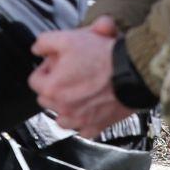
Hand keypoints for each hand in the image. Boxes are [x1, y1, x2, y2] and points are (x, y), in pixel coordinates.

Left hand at [30, 16, 135, 138]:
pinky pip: (84, 130)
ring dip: (66, 108)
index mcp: (51, 88)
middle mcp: (63, 108)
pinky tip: (91, 110)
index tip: (57, 64)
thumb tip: (37, 49)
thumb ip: (44, 42)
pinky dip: (86, 122)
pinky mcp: (97, 126)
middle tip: (70, 76)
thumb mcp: (68, 39)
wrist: (134, 71)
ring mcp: (80, 120)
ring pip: (62, 118)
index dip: (46, 69)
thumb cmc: (103, 57)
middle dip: (54, 88)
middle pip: (47, 100)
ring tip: (78, 95)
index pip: (35, 80)